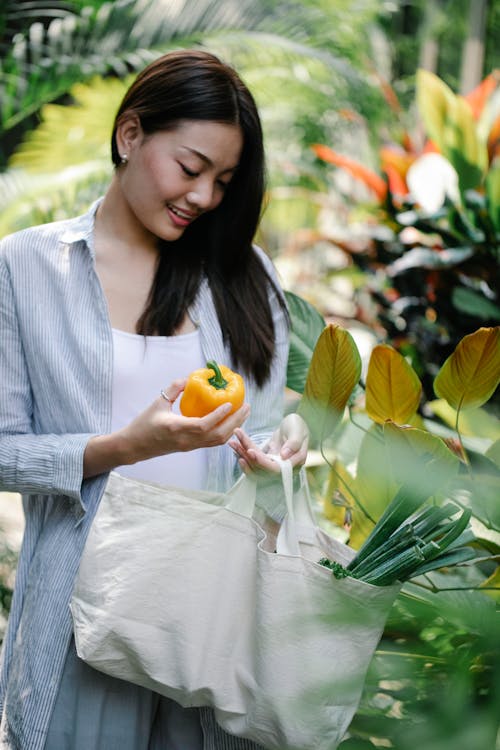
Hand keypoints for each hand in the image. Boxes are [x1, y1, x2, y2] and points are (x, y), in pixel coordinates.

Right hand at [121, 380, 250, 461]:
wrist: (135, 446)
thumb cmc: (144, 424)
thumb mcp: (157, 402)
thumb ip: (173, 389)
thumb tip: (190, 378)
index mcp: (177, 428)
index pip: (203, 425)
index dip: (219, 415)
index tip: (231, 403)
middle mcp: (186, 440)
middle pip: (217, 435)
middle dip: (235, 421)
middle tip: (246, 406)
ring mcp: (190, 446)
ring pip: (218, 441)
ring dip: (234, 427)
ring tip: (243, 413)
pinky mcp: (191, 448)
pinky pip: (213, 442)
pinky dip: (226, 432)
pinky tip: (232, 422)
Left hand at [229, 413, 308, 477]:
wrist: (293, 425)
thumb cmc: (298, 426)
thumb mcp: (298, 431)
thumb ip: (294, 443)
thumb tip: (284, 455)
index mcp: (294, 464)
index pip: (275, 468)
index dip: (261, 462)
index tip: (250, 451)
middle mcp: (282, 469)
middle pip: (261, 467)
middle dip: (247, 455)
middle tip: (235, 440)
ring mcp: (272, 466)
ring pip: (254, 464)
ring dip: (241, 454)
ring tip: (232, 441)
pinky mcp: (264, 462)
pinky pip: (251, 460)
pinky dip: (242, 453)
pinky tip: (234, 445)